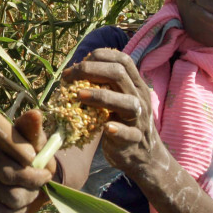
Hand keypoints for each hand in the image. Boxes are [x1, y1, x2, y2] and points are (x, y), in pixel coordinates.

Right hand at [0, 110, 52, 212]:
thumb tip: (35, 114)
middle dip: (31, 195)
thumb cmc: (32, 156)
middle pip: (10, 196)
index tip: (46, 174)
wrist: (29, 177)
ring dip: (23, 210)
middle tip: (35, 188)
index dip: (33, 178)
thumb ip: (33, 130)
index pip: (9, 174)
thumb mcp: (35, 142)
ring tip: (26, 198)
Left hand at [60, 48, 158, 172]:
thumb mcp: (117, 99)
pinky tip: (105, 127)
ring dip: (102, 96)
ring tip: (79, 95)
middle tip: (68, 77)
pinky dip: (117, 130)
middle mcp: (139, 98)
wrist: (144, 156)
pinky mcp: (134, 141)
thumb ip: (104, 85)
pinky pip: (128, 134)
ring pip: (128, 102)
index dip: (99, 56)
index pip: (122, 60)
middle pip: (120, 74)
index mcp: (135, 84)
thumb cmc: (123, 122)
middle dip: (91, 70)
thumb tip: (74, 72)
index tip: (78, 63)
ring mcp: (139, 120)